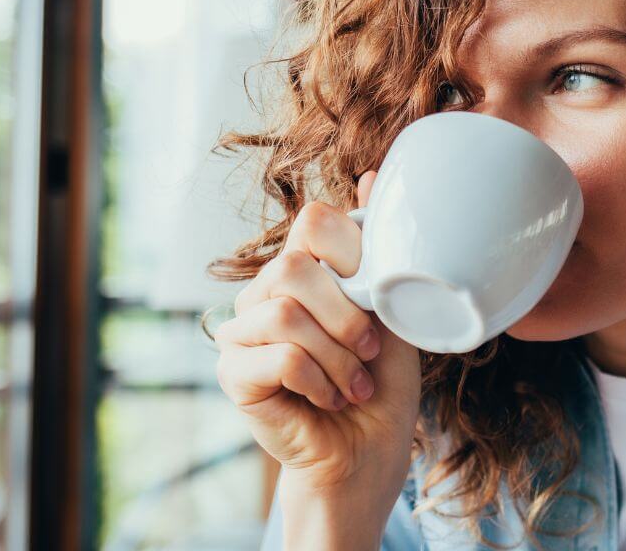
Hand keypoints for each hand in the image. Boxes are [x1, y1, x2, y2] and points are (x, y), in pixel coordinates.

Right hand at [214, 171, 420, 492]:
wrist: (369, 452)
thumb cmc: (383, 383)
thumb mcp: (393, 309)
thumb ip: (379, 250)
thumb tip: (375, 173)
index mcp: (304, 269)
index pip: (313, 221)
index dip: (352, 254)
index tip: (377, 298)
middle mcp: (265, 292)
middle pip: (294, 266)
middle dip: (347, 315)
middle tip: (370, 352)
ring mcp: (242, 331)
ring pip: (285, 312)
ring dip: (336, 355)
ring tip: (354, 384)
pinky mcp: (232, 372)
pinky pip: (275, 356)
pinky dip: (318, 380)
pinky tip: (331, 398)